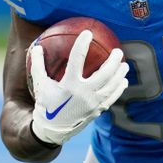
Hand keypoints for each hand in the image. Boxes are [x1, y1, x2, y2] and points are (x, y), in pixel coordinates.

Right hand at [29, 30, 128, 145]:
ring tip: (125, 64)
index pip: (77, 59)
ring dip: (119, 74)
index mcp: (69, 85)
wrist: (51, 130)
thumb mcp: (39, 84)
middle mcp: (83, 94)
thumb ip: (38, 65)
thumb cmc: (46, 104)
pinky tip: (123, 81)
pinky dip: (119, 89)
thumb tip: (37, 46)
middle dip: (113, 61)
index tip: (88, 32)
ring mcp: (92, 103)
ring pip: (111, 86)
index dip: (82, 44)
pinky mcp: (97, 111)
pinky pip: (112, 98)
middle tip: (118, 51)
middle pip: (104, 74)